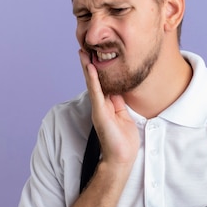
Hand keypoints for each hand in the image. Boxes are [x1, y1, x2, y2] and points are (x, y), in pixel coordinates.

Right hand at [78, 49, 138, 166]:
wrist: (121, 157)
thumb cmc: (123, 140)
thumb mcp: (124, 115)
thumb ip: (119, 102)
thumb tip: (118, 88)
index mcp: (107, 105)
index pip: (101, 83)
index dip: (98, 69)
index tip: (95, 55)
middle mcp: (100, 105)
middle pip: (93, 80)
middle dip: (88, 64)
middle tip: (84, 48)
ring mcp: (98, 108)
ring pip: (92, 83)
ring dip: (87, 67)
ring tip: (83, 52)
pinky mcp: (99, 112)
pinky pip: (96, 92)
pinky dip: (92, 79)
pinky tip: (89, 67)